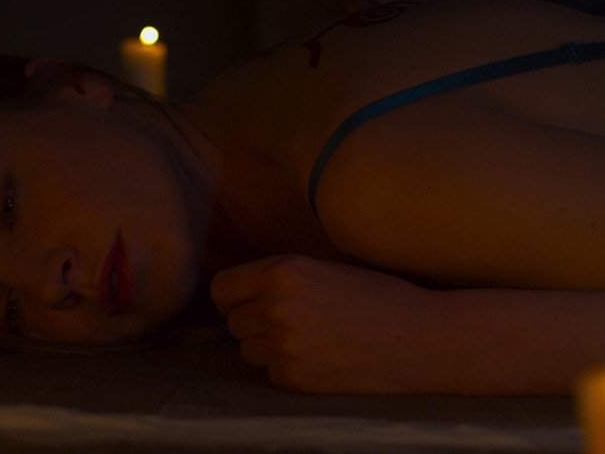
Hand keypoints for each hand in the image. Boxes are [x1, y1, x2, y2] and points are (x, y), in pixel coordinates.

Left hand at [211, 254, 443, 393]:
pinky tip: (320, 358)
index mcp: (282, 272)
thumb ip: (280, 276)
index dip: (234, 297)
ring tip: (308, 338)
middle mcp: (276, 308)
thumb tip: (240, 289)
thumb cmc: (379, 297)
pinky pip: (271, 373)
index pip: (221, 289)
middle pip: (233, 322)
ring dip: (268, 347)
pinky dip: (288, 369)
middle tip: (291, 321)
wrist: (423, 338)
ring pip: (248, 350)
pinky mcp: (295, 378)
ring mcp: (284, 346)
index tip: (247, 301)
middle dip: (254, 322)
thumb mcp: (324, 267)